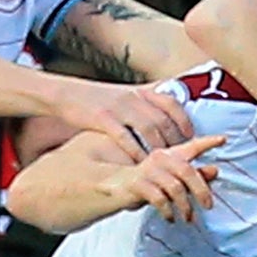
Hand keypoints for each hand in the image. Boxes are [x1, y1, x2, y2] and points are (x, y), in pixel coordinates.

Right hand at [59, 79, 191, 159]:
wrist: (66, 93)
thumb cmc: (96, 98)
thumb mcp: (124, 94)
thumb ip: (145, 102)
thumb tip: (166, 112)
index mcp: (140, 91)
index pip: (171, 103)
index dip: (183, 120)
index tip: (190, 135)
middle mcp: (133, 97)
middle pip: (163, 119)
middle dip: (175, 141)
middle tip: (180, 158)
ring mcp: (119, 107)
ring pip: (149, 129)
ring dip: (159, 148)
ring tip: (165, 165)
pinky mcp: (103, 118)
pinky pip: (125, 137)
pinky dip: (136, 152)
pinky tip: (141, 165)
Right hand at [116, 134, 222, 222]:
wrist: (113, 188)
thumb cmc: (146, 183)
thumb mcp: (171, 180)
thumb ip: (193, 175)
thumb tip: (215, 170)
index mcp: (170, 155)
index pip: (192, 146)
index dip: (207, 141)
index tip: (222, 139)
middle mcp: (160, 159)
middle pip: (187, 171)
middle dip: (201, 190)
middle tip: (209, 205)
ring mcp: (148, 171)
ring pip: (175, 187)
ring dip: (185, 206)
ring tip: (188, 217)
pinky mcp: (138, 184)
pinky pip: (159, 198)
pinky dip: (168, 211)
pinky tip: (170, 218)